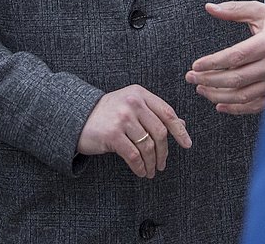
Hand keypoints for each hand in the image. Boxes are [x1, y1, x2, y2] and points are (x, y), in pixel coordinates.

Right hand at [77, 85, 192, 178]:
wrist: (77, 116)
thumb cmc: (109, 113)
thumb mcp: (132, 106)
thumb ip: (155, 113)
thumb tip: (182, 124)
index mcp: (140, 93)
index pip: (167, 112)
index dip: (179, 131)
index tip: (187, 145)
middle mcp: (132, 102)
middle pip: (159, 132)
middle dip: (164, 152)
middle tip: (162, 164)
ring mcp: (122, 117)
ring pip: (147, 146)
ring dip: (151, 163)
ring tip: (151, 171)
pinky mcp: (112, 134)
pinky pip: (134, 155)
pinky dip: (140, 167)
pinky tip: (141, 172)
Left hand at [185, 1, 264, 114]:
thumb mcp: (261, 11)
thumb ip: (234, 10)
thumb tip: (209, 7)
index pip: (235, 56)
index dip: (213, 63)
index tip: (195, 65)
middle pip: (236, 78)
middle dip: (209, 80)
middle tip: (191, 78)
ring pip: (243, 95)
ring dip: (218, 95)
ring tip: (201, 89)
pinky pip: (255, 106)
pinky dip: (236, 108)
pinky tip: (220, 104)